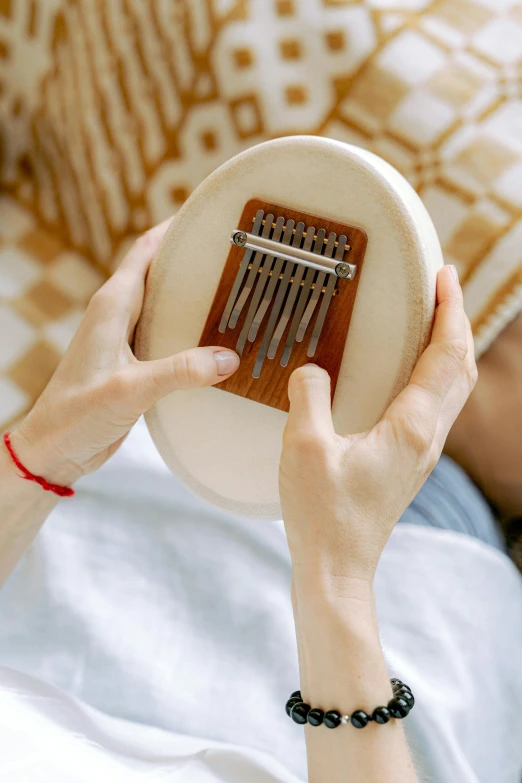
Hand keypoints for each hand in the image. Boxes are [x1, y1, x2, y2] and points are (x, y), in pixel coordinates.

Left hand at [10, 218, 239, 486]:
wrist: (55, 448)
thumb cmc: (77, 414)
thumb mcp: (131, 390)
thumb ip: (180, 371)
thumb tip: (229, 357)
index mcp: (112, 306)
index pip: (146, 250)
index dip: (175, 228)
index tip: (210, 217)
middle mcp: (118, 315)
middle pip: (160, 272)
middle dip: (194, 260)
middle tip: (237, 255)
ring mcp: (125, 338)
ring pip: (165, 303)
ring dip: (194, 296)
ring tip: (236, 292)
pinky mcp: (133, 361)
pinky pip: (166, 334)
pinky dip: (190, 329)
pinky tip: (216, 340)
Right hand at [279, 265, 476, 587]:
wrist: (337, 567)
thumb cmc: (324, 515)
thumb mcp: (305, 446)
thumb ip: (310, 396)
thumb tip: (312, 369)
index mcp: (412, 427)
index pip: (445, 356)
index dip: (450, 311)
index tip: (445, 276)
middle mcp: (427, 437)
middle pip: (460, 369)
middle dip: (457, 323)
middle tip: (443, 288)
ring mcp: (421, 452)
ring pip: (452, 389)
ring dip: (449, 349)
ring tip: (432, 320)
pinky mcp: (408, 462)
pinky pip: (434, 406)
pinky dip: (433, 375)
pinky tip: (408, 372)